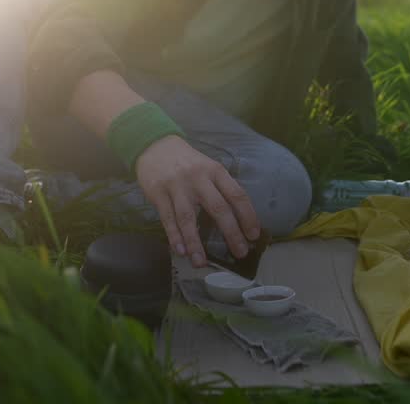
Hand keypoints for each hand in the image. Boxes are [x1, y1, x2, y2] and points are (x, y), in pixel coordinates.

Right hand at [134, 135, 261, 267]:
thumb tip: (237, 221)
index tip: (253, 235)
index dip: (247, 216)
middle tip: (240, 252)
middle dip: (231, 232)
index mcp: (215, 171)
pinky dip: (174, 236)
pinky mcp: (158, 194)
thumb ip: (220, 188)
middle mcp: (198, 178)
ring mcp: (177, 186)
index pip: (237, 195)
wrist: (155, 145)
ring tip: (201, 263)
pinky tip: (181, 251)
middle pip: (218, 208)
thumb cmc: (187, 162)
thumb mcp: (208, 167)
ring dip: (196, 242)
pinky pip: (167, 219)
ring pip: (188, 217)